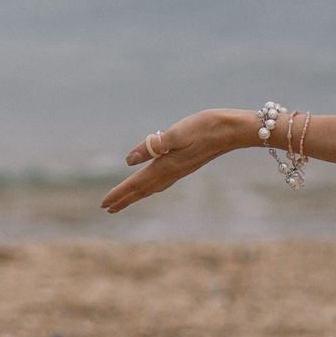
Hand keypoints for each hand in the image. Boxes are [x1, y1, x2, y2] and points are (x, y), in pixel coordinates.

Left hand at [102, 109, 245, 212]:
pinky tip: (151, 184)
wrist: (232, 130)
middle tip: (108, 209)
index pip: (136, 183)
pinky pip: (162, 181)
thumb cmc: (204, 127)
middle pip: (142, 190)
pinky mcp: (186, 165)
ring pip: (152, 187)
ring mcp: (180, 170)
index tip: (103, 205)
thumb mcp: (175, 133)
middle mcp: (171, 172)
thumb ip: (150, 146)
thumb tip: (128, 160)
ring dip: (137, 194)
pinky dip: (150, 186)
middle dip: (124, 199)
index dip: (118, 193)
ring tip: (125, 200)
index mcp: (165, 165)